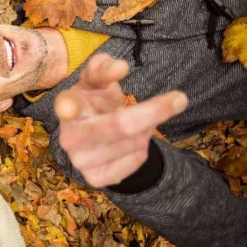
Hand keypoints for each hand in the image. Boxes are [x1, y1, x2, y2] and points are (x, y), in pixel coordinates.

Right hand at [54, 54, 188, 187]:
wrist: (95, 135)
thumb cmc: (96, 101)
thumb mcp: (98, 80)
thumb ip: (105, 67)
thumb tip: (121, 67)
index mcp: (67, 105)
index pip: (66, 105)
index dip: (68, 107)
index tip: (70, 107)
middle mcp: (69, 136)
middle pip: (120, 125)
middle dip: (154, 111)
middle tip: (180, 98)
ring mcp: (80, 160)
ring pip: (134, 142)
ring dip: (146, 129)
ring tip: (139, 122)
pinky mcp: (95, 178)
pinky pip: (136, 161)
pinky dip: (143, 148)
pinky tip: (134, 141)